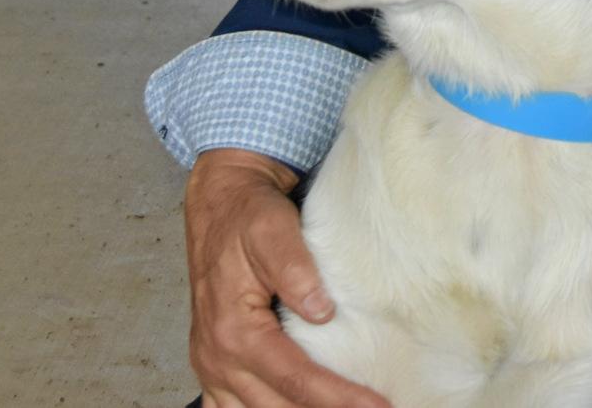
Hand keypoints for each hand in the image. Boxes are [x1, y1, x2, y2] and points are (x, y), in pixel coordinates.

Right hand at [184, 149, 390, 407]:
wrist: (221, 204)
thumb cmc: (248, 216)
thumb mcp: (273, 228)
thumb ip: (294, 267)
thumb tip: (321, 310)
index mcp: (234, 331)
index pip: (296, 378)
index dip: (339, 397)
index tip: (379, 405)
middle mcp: (218, 358)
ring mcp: (212, 368)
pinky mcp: (215, 367)